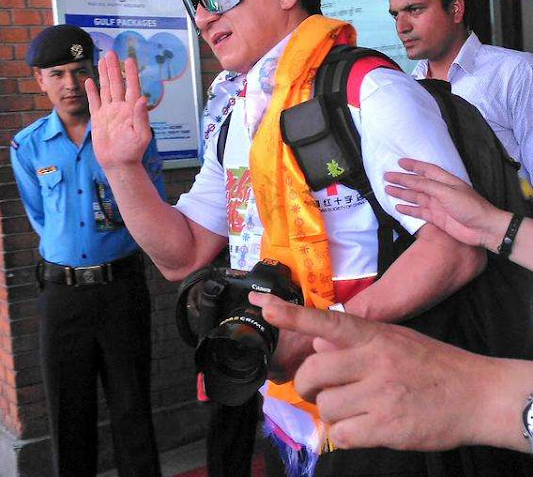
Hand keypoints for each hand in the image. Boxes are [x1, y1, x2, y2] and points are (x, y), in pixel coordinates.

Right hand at [85, 52, 150, 170]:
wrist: (118, 164)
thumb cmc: (132, 152)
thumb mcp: (141, 135)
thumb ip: (142, 117)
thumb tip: (143, 98)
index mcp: (132, 110)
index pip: (132, 87)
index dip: (130, 73)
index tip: (129, 59)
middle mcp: (120, 108)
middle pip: (117, 83)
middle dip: (114, 68)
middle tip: (112, 53)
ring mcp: (109, 112)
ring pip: (106, 89)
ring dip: (104, 75)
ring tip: (102, 60)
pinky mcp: (99, 119)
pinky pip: (94, 102)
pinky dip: (92, 91)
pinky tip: (90, 80)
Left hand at [251, 292, 494, 451]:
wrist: (477, 394)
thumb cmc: (431, 364)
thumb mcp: (394, 339)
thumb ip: (355, 340)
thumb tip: (317, 338)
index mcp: (374, 335)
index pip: (324, 321)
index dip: (290, 314)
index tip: (262, 304)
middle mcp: (374, 360)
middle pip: (313, 372)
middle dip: (308, 385)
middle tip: (320, 389)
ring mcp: (381, 395)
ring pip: (326, 406)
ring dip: (331, 411)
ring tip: (354, 408)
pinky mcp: (387, 428)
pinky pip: (342, 435)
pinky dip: (345, 434)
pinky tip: (364, 426)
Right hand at [384, 158, 508, 249]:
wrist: (483, 229)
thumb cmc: (470, 207)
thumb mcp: (448, 192)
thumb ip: (428, 186)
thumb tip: (412, 180)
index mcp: (445, 181)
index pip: (426, 170)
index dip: (413, 165)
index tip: (400, 162)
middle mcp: (439, 191)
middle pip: (416, 184)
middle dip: (402, 180)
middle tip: (387, 176)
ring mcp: (437, 205)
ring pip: (415, 197)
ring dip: (402, 193)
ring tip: (388, 190)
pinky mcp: (436, 218)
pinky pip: (418, 212)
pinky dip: (408, 209)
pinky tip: (398, 207)